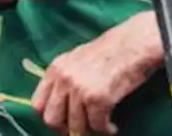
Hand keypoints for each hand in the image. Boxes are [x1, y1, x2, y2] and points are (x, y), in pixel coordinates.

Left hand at [32, 13, 160, 134]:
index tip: (63, 121)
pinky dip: (106, 129)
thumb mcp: (76, 59)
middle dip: (66, 129)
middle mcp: (64, 79)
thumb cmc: (109, 51)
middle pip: (52, 119)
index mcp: (56, 68)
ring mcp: (80, 89)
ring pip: (75, 127)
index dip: (50, 116)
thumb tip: (59, 106)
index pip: (37, 104)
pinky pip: (97, 126)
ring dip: (90, 130)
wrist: (134, 44)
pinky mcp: (98, 98)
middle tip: (81, 128)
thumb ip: (64, 79)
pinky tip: (112, 126)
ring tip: (101, 125)